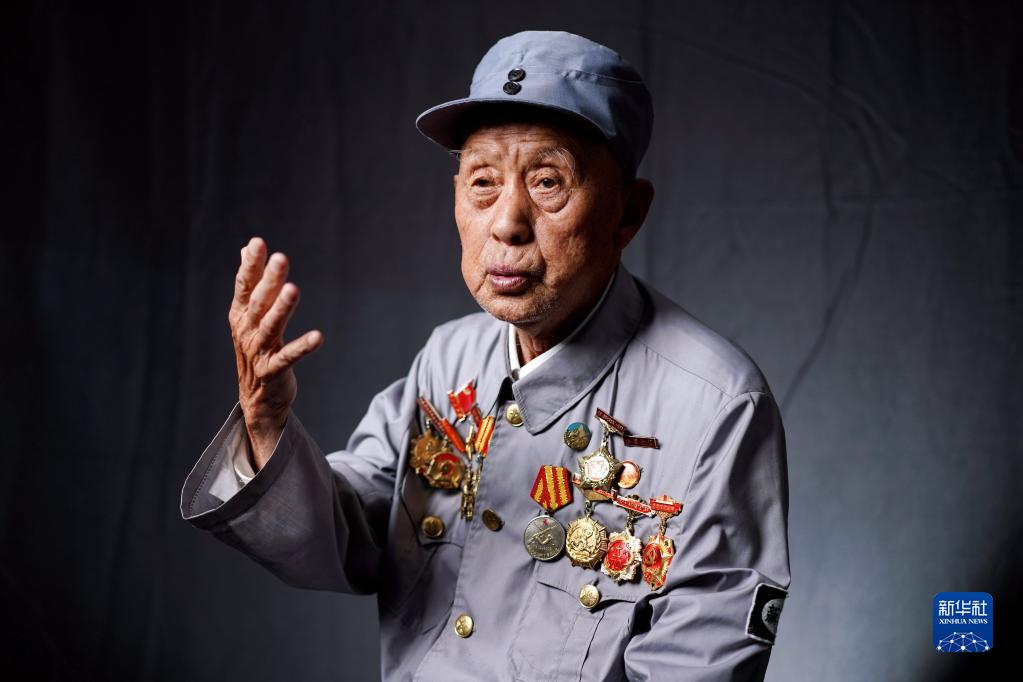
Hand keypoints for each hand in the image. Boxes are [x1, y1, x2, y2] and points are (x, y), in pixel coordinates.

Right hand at [229, 237, 323, 468]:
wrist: (257, 399)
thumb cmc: (256, 349)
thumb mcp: (249, 314)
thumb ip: (251, 280)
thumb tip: (247, 247)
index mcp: (240, 315)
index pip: (244, 285)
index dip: (251, 265)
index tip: (258, 243)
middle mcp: (246, 331)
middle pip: (259, 301)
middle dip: (269, 279)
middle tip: (281, 258)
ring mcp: (257, 352)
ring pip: (271, 326)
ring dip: (282, 308)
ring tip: (294, 289)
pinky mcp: (272, 371)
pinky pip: (288, 357)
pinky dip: (302, 347)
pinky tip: (318, 337)